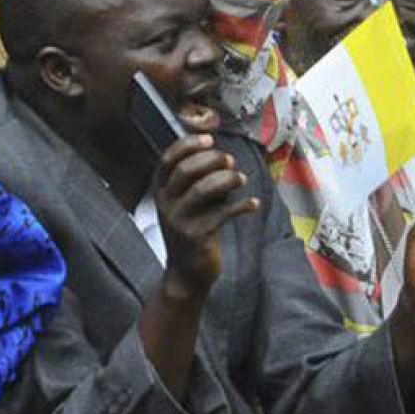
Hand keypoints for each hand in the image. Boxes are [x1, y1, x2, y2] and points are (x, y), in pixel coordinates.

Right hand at [153, 134, 257, 292]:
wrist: (186, 273)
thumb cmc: (190, 231)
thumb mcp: (183, 204)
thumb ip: (195, 182)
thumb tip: (222, 156)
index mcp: (161, 191)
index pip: (168, 160)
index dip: (188, 145)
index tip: (210, 140)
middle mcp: (166, 204)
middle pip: (186, 170)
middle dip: (212, 160)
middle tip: (230, 161)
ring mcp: (179, 220)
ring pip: (204, 189)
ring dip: (227, 180)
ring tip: (241, 179)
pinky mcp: (196, 236)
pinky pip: (222, 214)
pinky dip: (241, 206)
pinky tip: (253, 203)